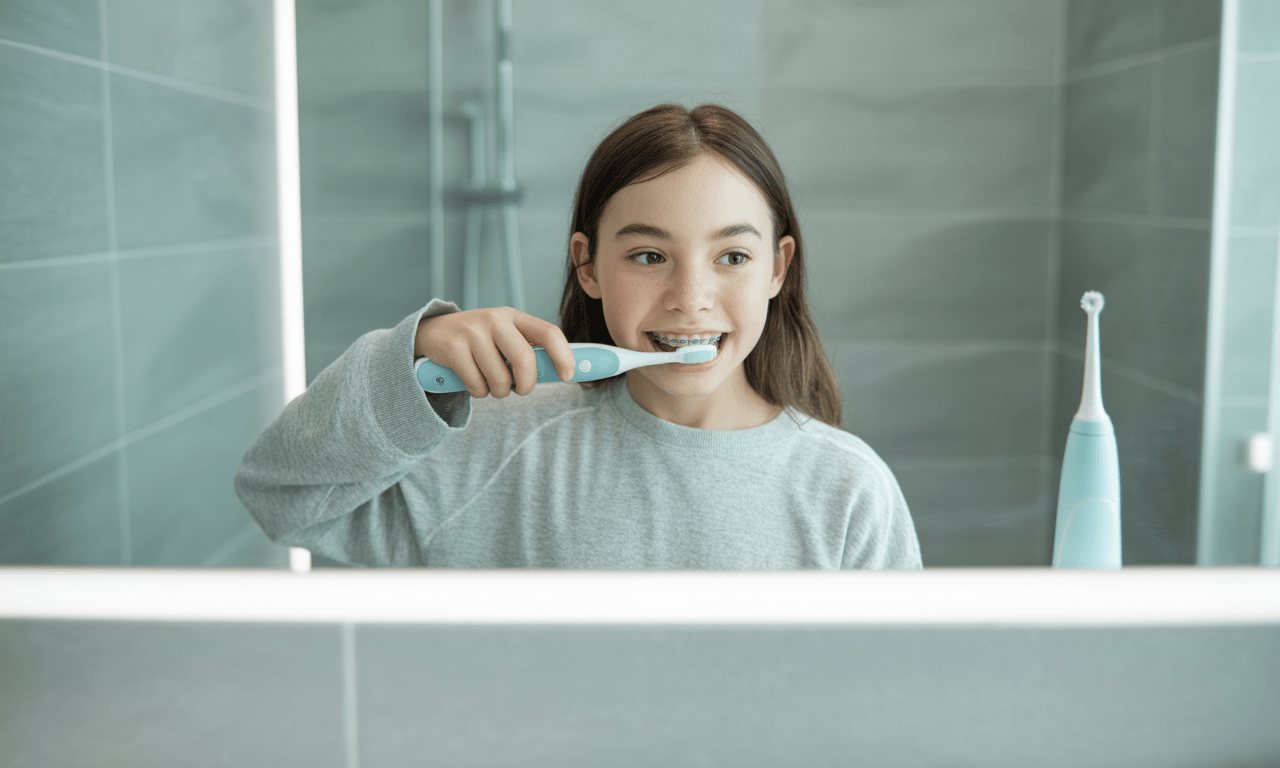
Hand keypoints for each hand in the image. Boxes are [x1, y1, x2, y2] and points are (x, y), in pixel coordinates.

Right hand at [414, 307, 575, 397]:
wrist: (433, 334)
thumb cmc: (480, 342)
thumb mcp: (505, 338)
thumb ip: (530, 352)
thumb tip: (566, 373)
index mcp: (514, 317)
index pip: (548, 332)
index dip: (563, 355)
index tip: (568, 375)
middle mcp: (495, 319)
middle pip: (525, 360)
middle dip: (526, 384)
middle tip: (520, 390)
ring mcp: (473, 332)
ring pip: (500, 379)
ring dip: (499, 392)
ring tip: (491, 383)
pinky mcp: (453, 348)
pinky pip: (477, 385)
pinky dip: (479, 392)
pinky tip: (472, 380)